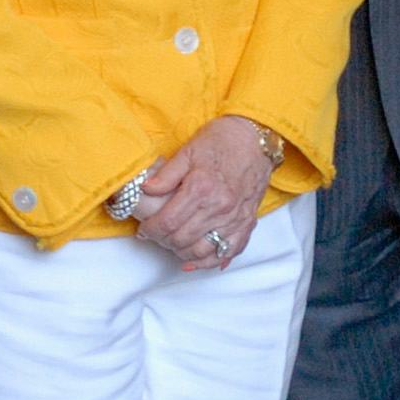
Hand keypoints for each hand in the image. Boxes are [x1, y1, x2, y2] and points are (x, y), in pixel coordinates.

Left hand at [131, 115, 273, 270]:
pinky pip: (229, 251)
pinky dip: (211, 261)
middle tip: (156, 236)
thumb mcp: (188, 151)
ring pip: (203, 250)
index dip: (151, 230)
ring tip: (173, 245)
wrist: (256, 138)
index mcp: (201, 188)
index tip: (144, 230)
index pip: (168, 222)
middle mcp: (219, 207)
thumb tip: (145, 190)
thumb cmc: (222, 140)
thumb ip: (166, 174)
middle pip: (182, 239)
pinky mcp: (247, 222)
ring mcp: (235, 217)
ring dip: (183, 253)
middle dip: (163, 241)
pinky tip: (197, 261)